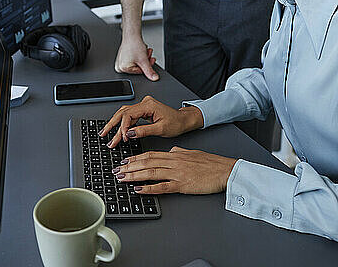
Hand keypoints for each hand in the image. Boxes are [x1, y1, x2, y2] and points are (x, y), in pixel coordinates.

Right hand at [100, 95, 202, 146]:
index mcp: (148, 105)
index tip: (123, 137)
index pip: (129, 114)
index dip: (123, 127)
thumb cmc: (176, 123)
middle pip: (123, 112)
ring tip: (107, 135)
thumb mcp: (161, 129)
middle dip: (112, 124)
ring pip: (124, 115)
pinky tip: (119, 133)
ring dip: (116, 125)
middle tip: (104, 134)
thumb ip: (143, 131)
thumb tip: (130, 134)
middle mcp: (144, 103)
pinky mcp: (143, 111)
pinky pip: (130, 117)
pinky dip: (124, 125)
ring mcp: (143, 106)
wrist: (183, 120)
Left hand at [112, 147, 237, 194]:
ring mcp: (177, 173)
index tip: (125, 161)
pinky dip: (148, 188)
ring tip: (122, 178)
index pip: (150, 154)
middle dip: (130, 166)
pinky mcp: (182, 185)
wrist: (224, 170)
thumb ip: (179, 152)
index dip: (135, 158)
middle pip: (147, 162)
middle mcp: (173, 162)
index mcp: (175, 154)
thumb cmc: (211, 163)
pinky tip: (138, 190)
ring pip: (151, 173)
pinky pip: (162, 187)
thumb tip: (170, 151)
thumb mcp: (192, 153)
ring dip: (134, 175)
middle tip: (116, 170)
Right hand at [115, 37, 158, 80]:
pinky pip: (134, 60)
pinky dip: (140, 56)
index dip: (147, 66)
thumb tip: (154, 78)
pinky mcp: (123, 57)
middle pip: (138, 68)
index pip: (139, 72)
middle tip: (148, 54)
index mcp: (122, 69)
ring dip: (144, 58)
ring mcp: (121, 62)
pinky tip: (141, 51)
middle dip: (146, 61)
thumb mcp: (144, 60)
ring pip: (137, 63)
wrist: (132, 34)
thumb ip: (149, 71)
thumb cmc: (133, 44)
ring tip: (145, 51)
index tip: (151, 60)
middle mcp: (120, 66)